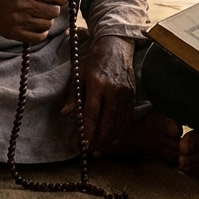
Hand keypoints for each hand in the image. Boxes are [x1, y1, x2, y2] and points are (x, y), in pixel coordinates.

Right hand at [0, 0, 67, 43]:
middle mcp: (22, 3)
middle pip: (55, 11)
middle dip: (53, 7)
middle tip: (44, 4)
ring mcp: (18, 20)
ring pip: (48, 23)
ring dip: (46, 18)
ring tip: (36, 12)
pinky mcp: (14, 33)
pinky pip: (40, 37)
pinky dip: (42, 31)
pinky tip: (35, 23)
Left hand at [61, 35, 134, 155]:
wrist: (117, 45)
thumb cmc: (94, 58)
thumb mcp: (79, 72)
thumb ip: (74, 93)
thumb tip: (66, 113)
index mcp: (97, 83)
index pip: (93, 113)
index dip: (89, 131)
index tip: (84, 145)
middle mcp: (113, 90)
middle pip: (108, 122)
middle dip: (100, 140)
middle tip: (93, 153)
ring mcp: (125, 93)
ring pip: (119, 122)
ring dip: (110, 138)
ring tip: (101, 149)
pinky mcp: (132, 94)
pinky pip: (127, 117)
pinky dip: (120, 130)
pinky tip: (113, 138)